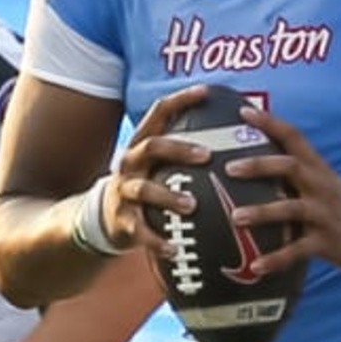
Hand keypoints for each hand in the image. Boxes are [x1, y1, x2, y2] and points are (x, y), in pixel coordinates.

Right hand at [98, 82, 243, 247]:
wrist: (105, 218)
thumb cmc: (148, 185)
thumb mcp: (159, 164)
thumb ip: (185, 150)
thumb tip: (236, 131)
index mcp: (143, 144)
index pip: (158, 113)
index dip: (181, 100)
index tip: (206, 91)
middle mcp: (130, 163)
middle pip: (151, 147)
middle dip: (179, 148)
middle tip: (207, 155)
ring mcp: (124, 192)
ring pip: (144, 190)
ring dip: (169, 197)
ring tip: (192, 206)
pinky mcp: (123, 221)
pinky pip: (140, 231)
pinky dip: (157, 242)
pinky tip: (175, 250)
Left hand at [222, 105, 340, 275]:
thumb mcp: (324, 183)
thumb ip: (296, 173)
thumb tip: (254, 163)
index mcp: (318, 169)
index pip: (294, 137)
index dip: (270, 123)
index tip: (244, 111)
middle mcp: (321, 187)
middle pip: (290, 167)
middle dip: (260, 165)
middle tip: (230, 168)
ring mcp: (324, 214)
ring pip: (292, 209)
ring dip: (262, 212)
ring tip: (236, 217)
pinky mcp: (327, 241)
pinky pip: (298, 251)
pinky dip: (276, 259)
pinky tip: (256, 266)